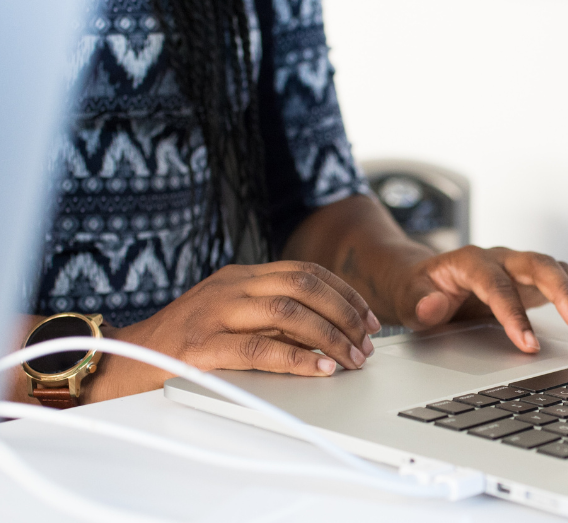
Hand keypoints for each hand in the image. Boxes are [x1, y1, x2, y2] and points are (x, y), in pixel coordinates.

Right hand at [90, 261, 379, 400]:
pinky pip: (259, 349)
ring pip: (288, 312)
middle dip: (345, 314)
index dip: (345, 294)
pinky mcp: (201, 346)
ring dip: (330, 337)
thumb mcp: (232, 317)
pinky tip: (319, 369)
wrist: (122, 359)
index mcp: (241, 276)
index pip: (306, 273)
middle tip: (367, 342)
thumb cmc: (184, 342)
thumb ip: (273, 319)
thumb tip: (331, 331)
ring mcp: (214, 313)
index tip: (370, 319)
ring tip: (351, 358)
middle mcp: (231, 287)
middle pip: (304, 286)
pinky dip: (297, 359)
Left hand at [390, 246, 567, 353]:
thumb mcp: (408, 298)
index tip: (528, 344)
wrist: (423, 278)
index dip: (514, 314)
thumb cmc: (418, 289)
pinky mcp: (530, 278)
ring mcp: (517, 266)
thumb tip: (432, 305)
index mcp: (469, 261)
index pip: (497, 284)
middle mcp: (499, 257)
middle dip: (563, 294)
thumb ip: (418, 302)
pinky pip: (563, 279)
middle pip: (538, 265)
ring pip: (556, 270)